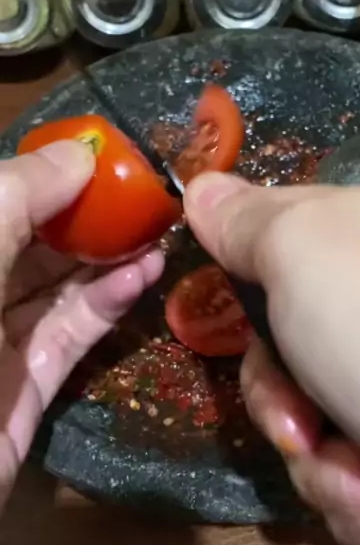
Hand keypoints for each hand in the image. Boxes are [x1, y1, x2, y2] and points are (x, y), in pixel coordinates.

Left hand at [0, 140, 163, 509]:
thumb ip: (20, 194)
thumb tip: (78, 155)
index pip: (1, 201)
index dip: (46, 176)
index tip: (103, 158)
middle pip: (30, 243)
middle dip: (87, 218)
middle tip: (143, 197)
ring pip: (56, 290)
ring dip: (108, 260)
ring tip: (158, 232)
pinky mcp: (23, 389)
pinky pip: (70, 337)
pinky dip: (108, 306)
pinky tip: (146, 276)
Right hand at [185, 173, 359, 544]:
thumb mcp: (303, 249)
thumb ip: (249, 221)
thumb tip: (203, 186)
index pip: (272, 247)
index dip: (241, 295)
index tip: (228, 328)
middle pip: (287, 351)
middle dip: (279, 402)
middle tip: (298, 425)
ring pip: (319, 422)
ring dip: (322, 467)